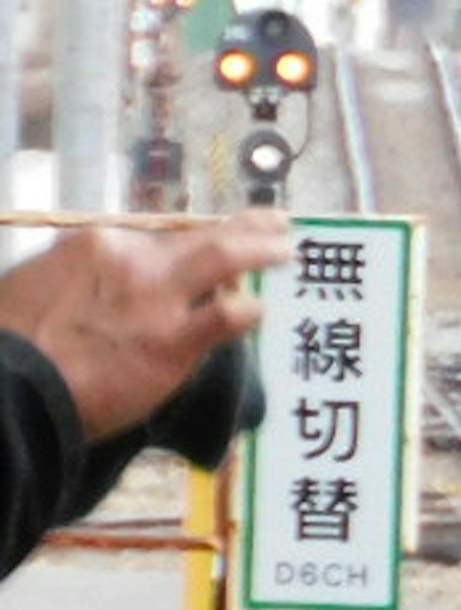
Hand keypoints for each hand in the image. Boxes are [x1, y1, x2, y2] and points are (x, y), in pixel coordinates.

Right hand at [0, 215, 293, 444]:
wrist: (9, 386)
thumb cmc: (14, 344)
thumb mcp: (37, 287)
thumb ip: (81, 279)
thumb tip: (101, 287)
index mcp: (95, 244)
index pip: (161, 236)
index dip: (193, 238)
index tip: (212, 236)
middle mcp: (130, 260)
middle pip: (202, 236)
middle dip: (247, 226)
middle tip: (277, 223)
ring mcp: (155, 298)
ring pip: (226, 258)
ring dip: (263, 251)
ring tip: (285, 252)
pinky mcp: (171, 341)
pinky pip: (228, 316)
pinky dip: (250, 310)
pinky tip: (260, 312)